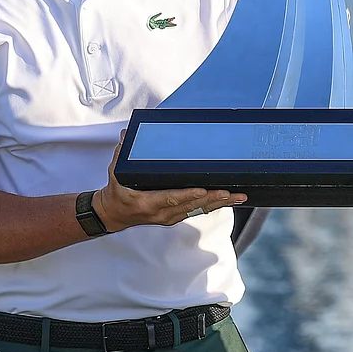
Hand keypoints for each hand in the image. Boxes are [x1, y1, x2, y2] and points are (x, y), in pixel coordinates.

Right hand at [94, 132, 246, 232]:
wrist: (114, 214)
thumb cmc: (117, 193)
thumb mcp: (116, 173)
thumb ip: (122, 154)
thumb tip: (127, 134)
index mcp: (148, 203)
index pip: (171, 198)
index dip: (188, 195)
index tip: (203, 190)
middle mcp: (162, 213)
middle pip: (192, 206)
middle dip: (213, 198)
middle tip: (232, 192)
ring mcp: (171, 217)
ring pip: (199, 210)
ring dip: (219, 203)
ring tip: (238, 196)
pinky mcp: (176, 216)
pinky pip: (198, 211)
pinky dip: (214, 205)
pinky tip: (229, 199)